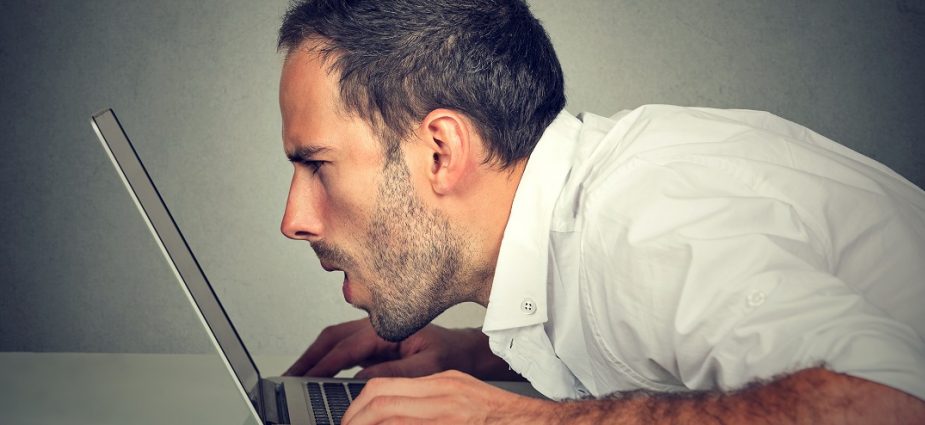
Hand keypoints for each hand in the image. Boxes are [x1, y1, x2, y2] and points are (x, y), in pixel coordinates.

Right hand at [285, 318, 516, 378]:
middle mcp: (376, 329)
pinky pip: (343, 352)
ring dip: (313, 358)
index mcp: (386, 329)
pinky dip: (326, 362)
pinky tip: (316, 376)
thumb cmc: (451, 355)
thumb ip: (394, 371)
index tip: (304, 378)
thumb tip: (360, 378)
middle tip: (287, 378)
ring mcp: (373, 337)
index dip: (322, 364)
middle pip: (331, 339)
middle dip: (307, 358)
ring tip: (294, 377)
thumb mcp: (427, 367)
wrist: (465, 353)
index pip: (345, 347)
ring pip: (334, 343)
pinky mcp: (374, 347)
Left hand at [342, 370, 552, 424]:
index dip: (358, 406)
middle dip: (354, 420)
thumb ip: (426, 399)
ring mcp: (446, 416)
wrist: (531, 423)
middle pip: (380, 402)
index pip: (383, 387)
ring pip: (390, 419)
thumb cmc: (498, 415)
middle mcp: (442, 397)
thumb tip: (389, 412)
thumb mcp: (458, 393)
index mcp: (441, 384)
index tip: (348, 420)